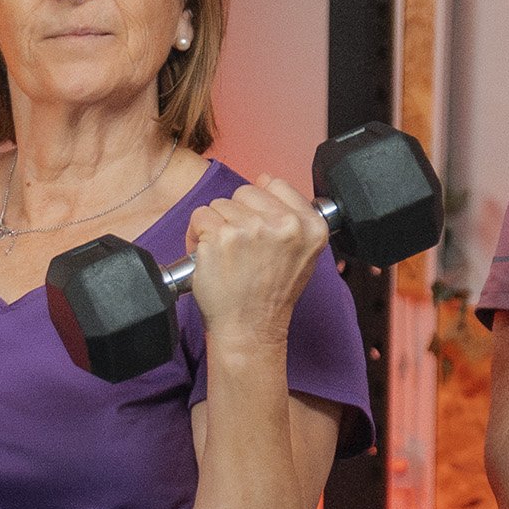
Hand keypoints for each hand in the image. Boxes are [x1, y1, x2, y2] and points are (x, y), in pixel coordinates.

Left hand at [185, 175, 328, 345]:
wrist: (251, 329)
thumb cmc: (271, 294)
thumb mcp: (302, 252)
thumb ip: (291, 215)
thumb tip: (264, 179)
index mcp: (311, 226)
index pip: (276, 184)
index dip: (261, 205)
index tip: (260, 229)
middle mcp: (285, 224)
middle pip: (245, 191)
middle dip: (237, 215)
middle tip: (241, 247)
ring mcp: (252, 229)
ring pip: (220, 204)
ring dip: (216, 227)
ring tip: (226, 255)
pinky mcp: (221, 237)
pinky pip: (200, 216)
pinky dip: (197, 236)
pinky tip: (210, 257)